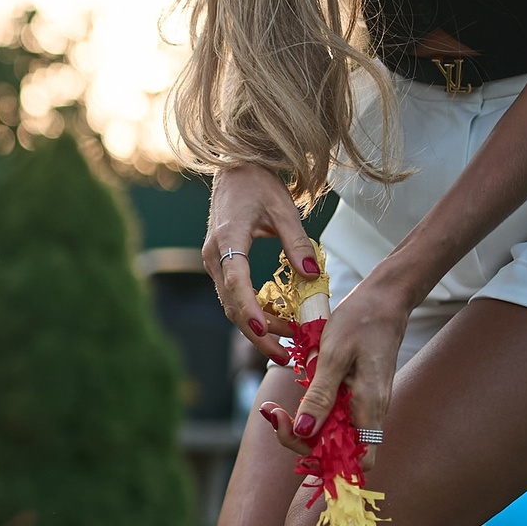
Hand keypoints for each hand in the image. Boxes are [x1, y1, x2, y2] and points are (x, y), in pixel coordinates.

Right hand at [201, 164, 318, 366]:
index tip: (266, 332)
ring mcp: (214, 263)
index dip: (250, 310)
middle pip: (232, 305)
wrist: (234, 170)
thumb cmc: (258, 185)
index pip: (237, 283)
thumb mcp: (283, 209)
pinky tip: (277, 320)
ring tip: (288, 340)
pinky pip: (235, 297)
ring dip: (258, 326)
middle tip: (284, 355)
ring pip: (232, 305)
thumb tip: (312, 274)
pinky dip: (254, 312)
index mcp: (228, 241)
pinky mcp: (220, 266)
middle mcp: (214, 257)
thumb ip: (297, 242)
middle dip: (257, 334)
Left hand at [255, 271, 404, 470]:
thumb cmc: (361, 321)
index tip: (296, 434)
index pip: (357, 462)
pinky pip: (330, 414)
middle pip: (335, 450)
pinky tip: (290, 397)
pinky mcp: (355, 394)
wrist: (384, 299)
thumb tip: (305, 431)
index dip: (327, 462)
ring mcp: (362, 404)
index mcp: (369, 407)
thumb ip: (321, 395)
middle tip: (272, 414)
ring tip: (272, 409)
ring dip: (300, 425)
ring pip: (329, 432)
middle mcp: (369, 412)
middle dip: (299, 439)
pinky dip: (309, 410)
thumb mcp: (334, 355)